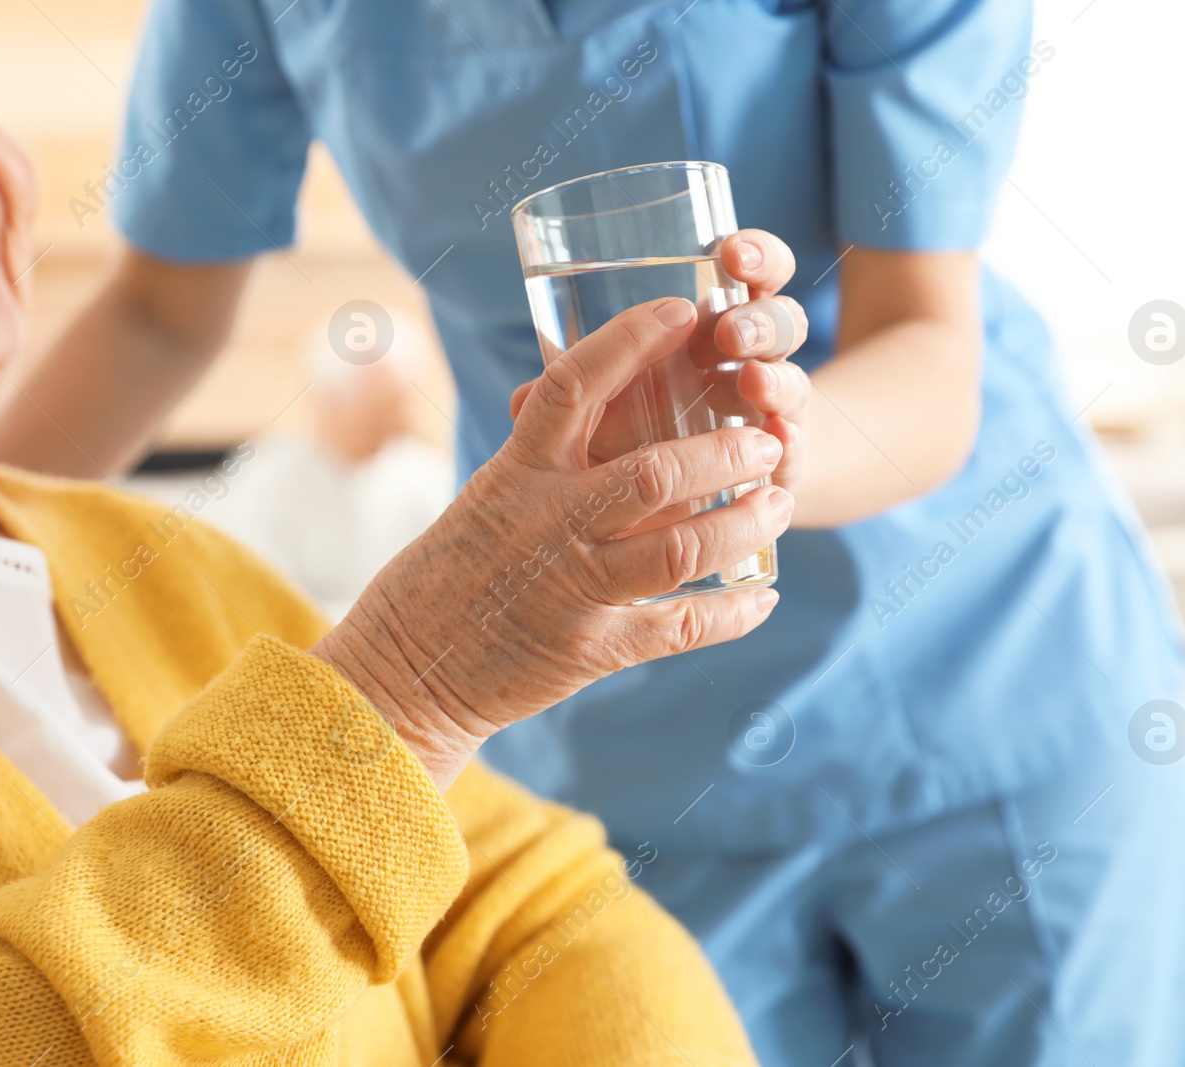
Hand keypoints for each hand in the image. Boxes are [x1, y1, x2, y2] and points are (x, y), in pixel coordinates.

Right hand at [311, 297, 792, 788]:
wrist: (404, 673)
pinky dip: (731, 613)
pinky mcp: (591, 651)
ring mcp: (572, 591)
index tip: (683, 311)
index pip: (574, 387)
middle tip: (767, 440)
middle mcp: (547, 526)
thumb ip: (539, 455)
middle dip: (724, 452)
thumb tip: (575, 392)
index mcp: (516, 474)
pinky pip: (678, 629)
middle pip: (653, 474)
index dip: (631, 342)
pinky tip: (765, 596)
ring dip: (742, 524)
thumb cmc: (443, 575)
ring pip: (679, 550)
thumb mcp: (484, 496)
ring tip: (780, 503)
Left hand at [507, 228, 812, 489]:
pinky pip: (798, 446)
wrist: (696, 498)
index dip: (754, 253)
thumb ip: (578, 392)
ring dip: (773, 377)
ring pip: (790, 377)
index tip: (731, 250)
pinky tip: (781, 440)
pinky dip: (792, 442)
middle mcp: (755, 357)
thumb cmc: (643, 431)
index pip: (752, 269)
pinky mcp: (785, 461)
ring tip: (750, 382)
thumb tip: (517, 400)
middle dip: (758, 319)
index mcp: (717, 321)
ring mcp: (774, 408)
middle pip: (779, 318)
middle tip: (728, 332)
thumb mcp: (611, 402)